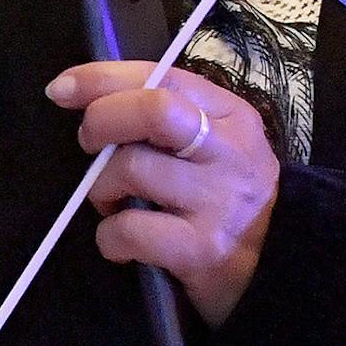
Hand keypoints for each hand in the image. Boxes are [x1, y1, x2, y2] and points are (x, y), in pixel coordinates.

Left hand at [47, 60, 277, 327]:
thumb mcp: (216, 144)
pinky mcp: (202, 250)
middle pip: (153, 110)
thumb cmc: (231, 197)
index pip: (162, 76)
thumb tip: (89, 97)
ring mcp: (217, 201)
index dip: (104, 78)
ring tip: (112, 202)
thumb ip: (168, 117)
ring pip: (132, 168)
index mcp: (229, 114)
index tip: (62, 88)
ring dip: (101, 186)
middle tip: (90, 144)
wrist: (283, 269)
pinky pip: (131, 230)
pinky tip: (120, 241)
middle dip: (103, 120)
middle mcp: (227, 150)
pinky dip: (109, 236)